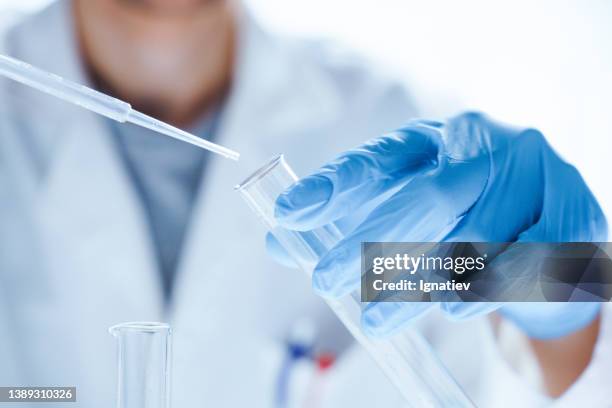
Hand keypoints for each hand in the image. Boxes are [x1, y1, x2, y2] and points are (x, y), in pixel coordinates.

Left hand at [268, 112, 607, 337]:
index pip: (379, 160)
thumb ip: (348, 219)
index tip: (287, 215)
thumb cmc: (459, 210)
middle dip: (368, 244)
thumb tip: (278, 241)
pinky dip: (480, 292)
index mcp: (436, 139)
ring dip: (419, 285)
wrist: (545, 218)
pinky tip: (452, 310)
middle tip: (323, 282)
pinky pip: (520, 266)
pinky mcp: (571, 214)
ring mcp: (533, 177)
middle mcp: (485, 148)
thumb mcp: (403, 204)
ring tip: (376, 315)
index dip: (332, 187)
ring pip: (471, 240)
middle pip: (424, 198)